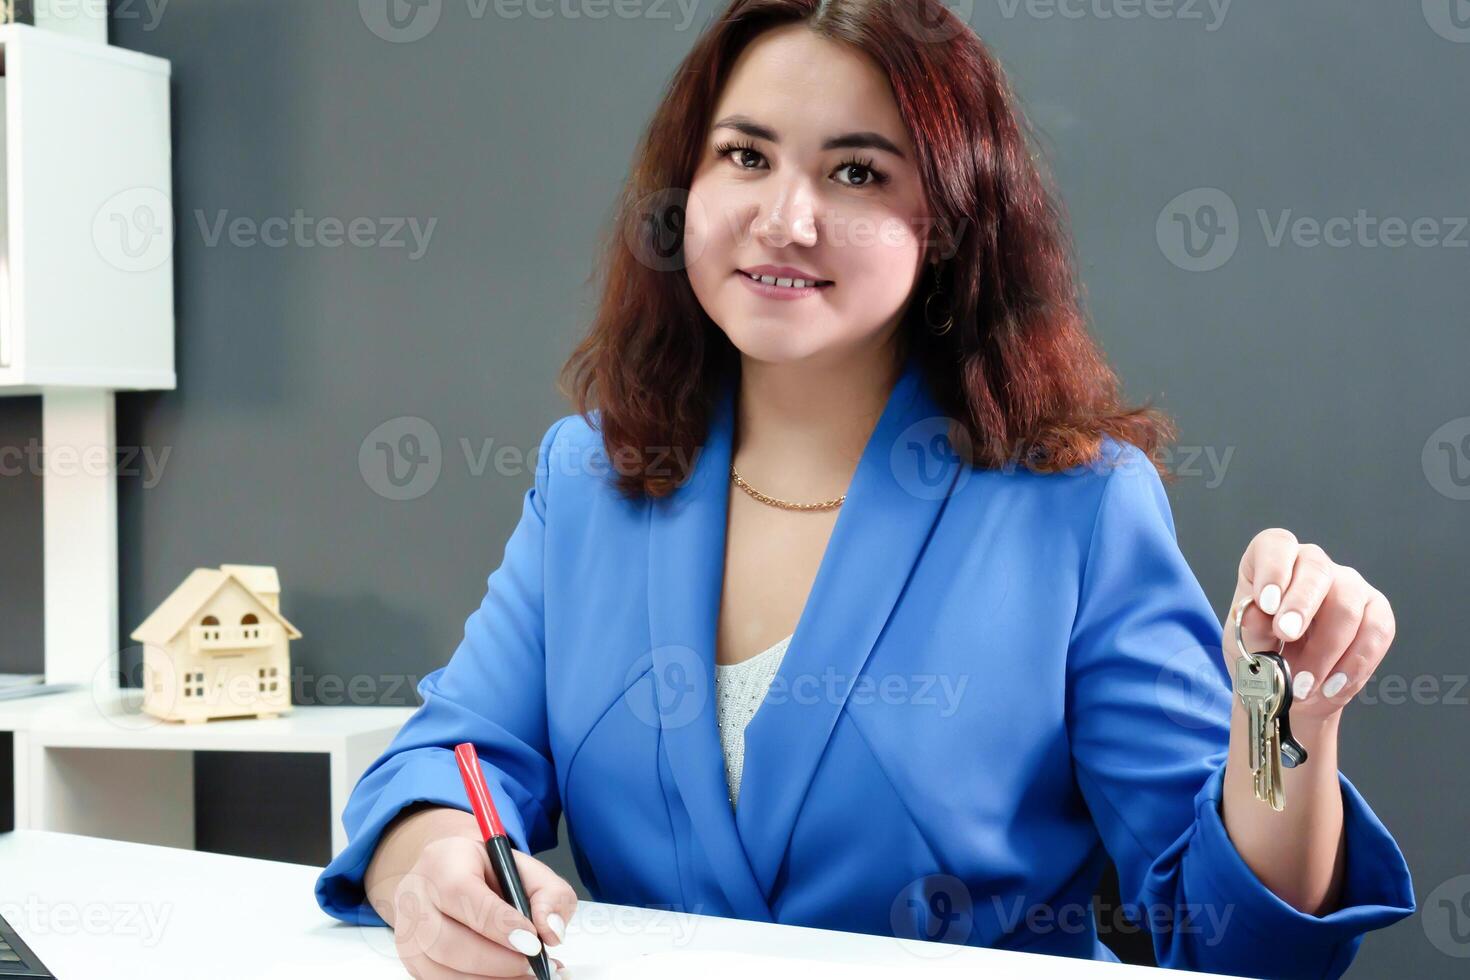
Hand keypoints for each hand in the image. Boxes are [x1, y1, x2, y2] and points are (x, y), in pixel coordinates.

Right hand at [387, 835, 574, 978]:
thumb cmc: (490, 873)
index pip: (460, 892)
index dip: (497, 922)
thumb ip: (549, 894)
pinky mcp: (412, 960)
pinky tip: (508, 978)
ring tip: (526, 973)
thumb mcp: (527, 869)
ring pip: (440, 969)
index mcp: (443, 860)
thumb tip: (550, 931)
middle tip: (533, 962)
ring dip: (489, 979)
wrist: (455, 875)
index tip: (533, 942)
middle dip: (496, 960)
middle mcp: (415, 896)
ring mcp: (407, 931)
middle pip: (445, 940)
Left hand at [1226, 528, 1396, 723]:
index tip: (1266, 603)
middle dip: (1301, 606)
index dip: (1273, 569)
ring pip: (1347, 605)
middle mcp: (1313, 565)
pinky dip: (1354, 663)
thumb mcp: (1244, 642)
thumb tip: (1255, 613)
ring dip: (1325, 649)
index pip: (1276, 545)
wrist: (1289, 687)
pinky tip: (1331, 685)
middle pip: (1316, 570)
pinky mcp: (1376, 612)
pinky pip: (1377, 630)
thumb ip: (1250, 627)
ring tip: (1303, 683)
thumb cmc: (1261, 653)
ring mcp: (1349, 586)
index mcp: (1272, 561)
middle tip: (1285, 638)